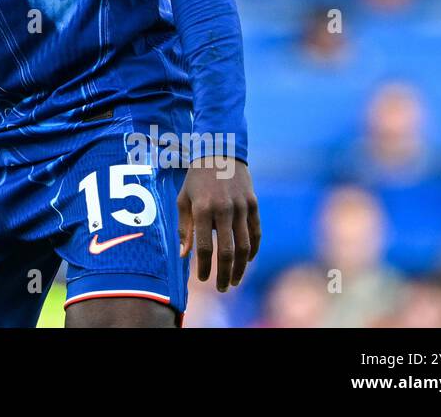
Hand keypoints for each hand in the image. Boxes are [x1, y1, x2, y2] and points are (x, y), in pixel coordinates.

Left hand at [177, 157, 260, 291]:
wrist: (219, 152)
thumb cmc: (196, 179)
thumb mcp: (184, 199)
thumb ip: (184, 228)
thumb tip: (184, 255)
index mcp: (202, 209)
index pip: (204, 246)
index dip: (204, 266)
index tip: (202, 278)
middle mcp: (224, 210)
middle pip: (227, 251)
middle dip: (224, 274)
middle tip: (222, 288)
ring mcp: (241, 207)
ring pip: (245, 246)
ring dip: (240, 267)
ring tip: (234, 280)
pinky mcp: (254, 205)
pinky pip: (256, 233)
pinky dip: (253, 250)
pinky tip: (247, 261)